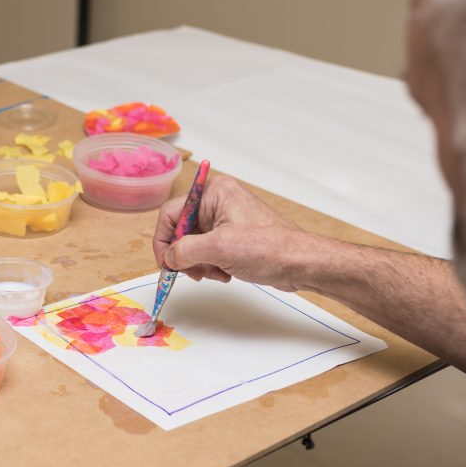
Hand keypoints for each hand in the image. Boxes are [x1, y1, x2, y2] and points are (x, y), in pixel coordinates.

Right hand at [152, 176, 316, 290]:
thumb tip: (169, 257)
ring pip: (193, 244)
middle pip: (181, 230)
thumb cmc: (269, 249)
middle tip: (194, 273)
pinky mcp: (233, 236)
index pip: (171, 212)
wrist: (301, 264)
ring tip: (215, 273)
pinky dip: (210, 266)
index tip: (167, 263)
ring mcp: (226, 220)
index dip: (164, 240)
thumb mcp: (218, 248)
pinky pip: (208, 251)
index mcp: (214, 193)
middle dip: (185, 255)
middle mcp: (218, 202)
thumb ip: (185, 250)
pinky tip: (225, 273)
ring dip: (199, 264)